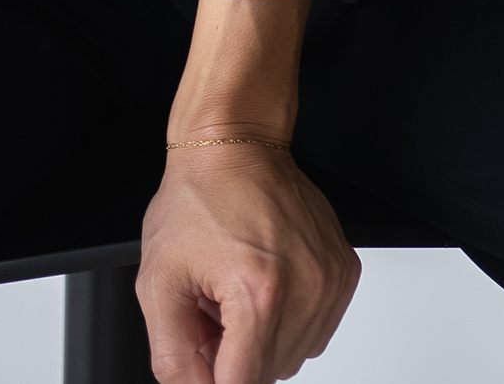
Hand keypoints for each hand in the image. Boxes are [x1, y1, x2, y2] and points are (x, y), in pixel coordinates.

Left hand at [137, 141, 359, 383]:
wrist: (235, 143)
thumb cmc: (198, 196)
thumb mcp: (159, 281)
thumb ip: (172, 356)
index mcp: (259, 294)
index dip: (213, 375)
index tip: (203, 348)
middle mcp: (305, 289)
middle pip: (268, 372)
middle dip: (234, 354)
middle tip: (213, 307)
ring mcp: (330, 280)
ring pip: (293, 355)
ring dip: (262, 338)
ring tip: (238, 290)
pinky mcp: (344, 272)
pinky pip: (315, 329)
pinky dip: (287, 318)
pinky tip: (264, 281)